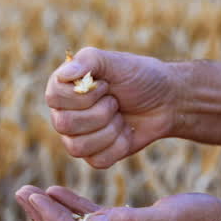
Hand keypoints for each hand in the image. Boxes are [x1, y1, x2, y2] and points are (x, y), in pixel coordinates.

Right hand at [45, 47, 178, 167]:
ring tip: (120, 116)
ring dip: (109, 130)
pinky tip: (126, 131)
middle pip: (64, 124)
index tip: (106, 85)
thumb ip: (88, 60)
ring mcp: (78, 136)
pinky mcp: (95, 155)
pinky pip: (97, 160)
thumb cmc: (140, 76)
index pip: (54, 97)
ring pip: (77, 147)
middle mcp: (64, 112)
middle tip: (116, 101)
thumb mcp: (116, 62)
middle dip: (100, 112)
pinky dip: (118, 145)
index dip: (84, 95)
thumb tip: (62, 74)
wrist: (166, 100)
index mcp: (64, 87)